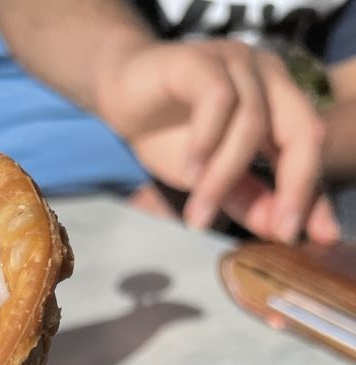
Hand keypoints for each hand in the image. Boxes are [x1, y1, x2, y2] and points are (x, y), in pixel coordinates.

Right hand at [97, 39, 338, 243]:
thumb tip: (279, 228)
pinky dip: (206, 141)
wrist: (120, 95)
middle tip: (278, 230)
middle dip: (295, 185)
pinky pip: (217, 99)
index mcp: (280, 103)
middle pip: (301, 130)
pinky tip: (188, 172)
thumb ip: (248, 198)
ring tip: (199, 211)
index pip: (310, 149)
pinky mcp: (201, 59)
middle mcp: (268, 77)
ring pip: (252, 123)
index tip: (307, 237)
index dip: (311, 194)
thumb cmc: (170, 132)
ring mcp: (237, 63)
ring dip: (225, 176)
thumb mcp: (212, 178)